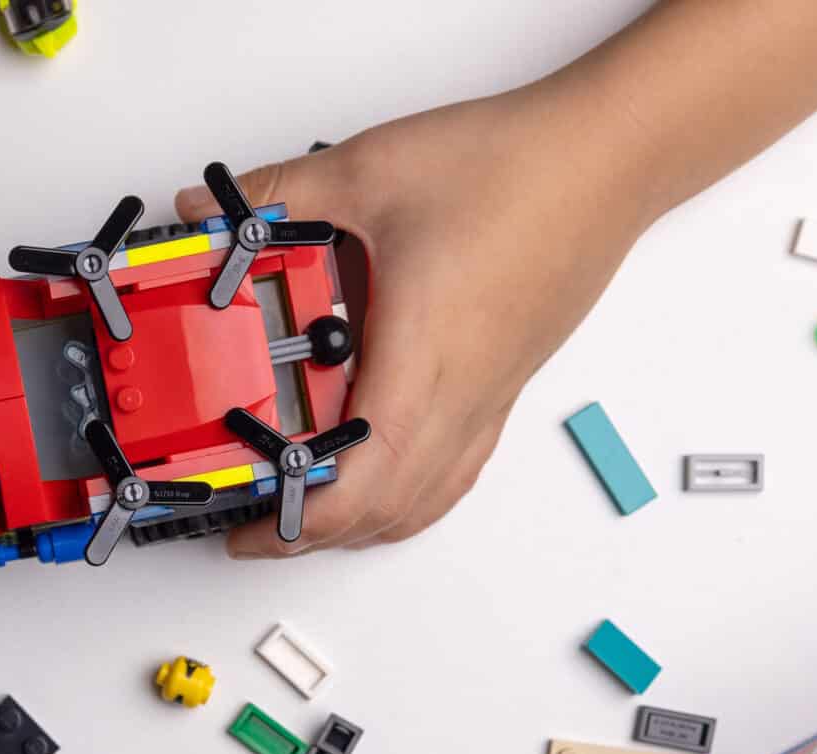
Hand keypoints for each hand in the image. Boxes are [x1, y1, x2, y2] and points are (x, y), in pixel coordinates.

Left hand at [177, 87, 656, 556]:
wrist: (610, 155)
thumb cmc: (515, 166)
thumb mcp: (369, 170)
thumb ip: (280, 194)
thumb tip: (207, 209)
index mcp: (422, 358)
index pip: (361, 481)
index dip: (302, 523)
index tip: (250, 526)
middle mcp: (461, 394)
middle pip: (387, 511)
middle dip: (314, 535)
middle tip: (256, 525)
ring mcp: (489, 396)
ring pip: (425, 501)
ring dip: (363, 525)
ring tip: (306, 515)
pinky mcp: (505, 384)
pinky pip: (455, 471)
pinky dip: (409, 497)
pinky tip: (380, 479)